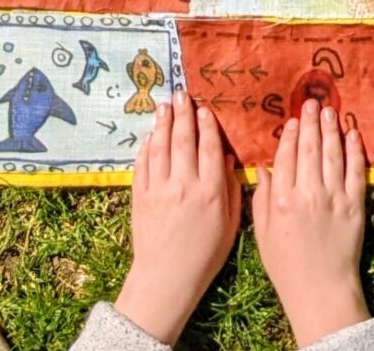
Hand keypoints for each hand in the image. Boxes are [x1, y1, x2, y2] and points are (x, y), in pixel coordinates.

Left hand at [114, 94, 239, 344]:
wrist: (166, 278)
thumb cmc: (205, 255)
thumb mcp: (230, 225)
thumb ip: (233, 190)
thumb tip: (231, 160)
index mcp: (211, 191)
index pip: (210, 147)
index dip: (207, 125)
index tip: (206, 109)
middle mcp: (184, 185)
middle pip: (183, 140)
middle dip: (183, 114)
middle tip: (182, 94)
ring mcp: (159, 190)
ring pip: (160, 147)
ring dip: (162, 123)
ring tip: (164, 106)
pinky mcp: (140, 198)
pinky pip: (142, 165)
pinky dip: (146, 147)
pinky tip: (150, 136)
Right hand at [252, 102, 373, 344]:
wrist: (320, 289)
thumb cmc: (286, 266)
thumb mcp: (262, 234)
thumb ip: (261, 200)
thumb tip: (264, 169)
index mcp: (281, 201)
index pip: (286, 158)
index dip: (290, 135)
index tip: (293, 120)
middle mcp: (307, 194)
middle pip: (310, 149)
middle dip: (310, 123)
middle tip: (312, 103)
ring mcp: (334, 197)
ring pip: (333, 154)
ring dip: (331, 130)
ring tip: (330, 111)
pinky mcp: (355, 204)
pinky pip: (356, 171)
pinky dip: (355, 150)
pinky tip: (352, 135)